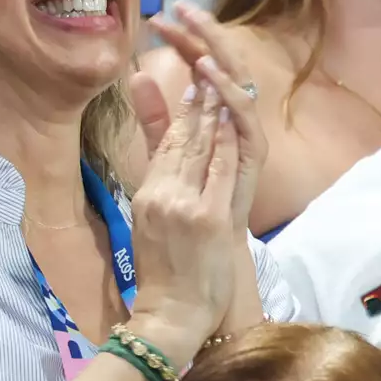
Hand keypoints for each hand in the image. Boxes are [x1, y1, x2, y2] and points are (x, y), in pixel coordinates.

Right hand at [125, 78, 242, 361]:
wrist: (172, 313)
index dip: (182, 109)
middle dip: (198, 101)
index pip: (167, 143)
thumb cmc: (165, 268)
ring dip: (213, 112)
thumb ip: (156, 178)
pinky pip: (221, 171)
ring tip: (222, 83)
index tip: (193, 81)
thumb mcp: (151, 217)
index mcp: (148, 194)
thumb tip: (150, 161)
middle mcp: (163, 194)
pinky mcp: (210, 218)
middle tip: (209, 67)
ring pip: (202, 148)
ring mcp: (186, 205)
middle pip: (184, 139)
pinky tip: (233, 119)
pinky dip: (227, 142)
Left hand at [134, 2, 266, 234]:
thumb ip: (155, 120)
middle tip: (184, 8)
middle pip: (223, 72)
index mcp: (215, 123)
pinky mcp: (250, 166)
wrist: (196, 281)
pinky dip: (230, 99)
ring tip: (198, 36)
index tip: (158, 17)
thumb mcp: (163, 160)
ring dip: (220, 62)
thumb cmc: (187, 221)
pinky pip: (244, 126)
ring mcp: (243, 147)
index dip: (184, 42)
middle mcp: (234, 130)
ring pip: (239, 91)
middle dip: (205, 37)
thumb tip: (136, 74)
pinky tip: (211, 78)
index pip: (202, 70)